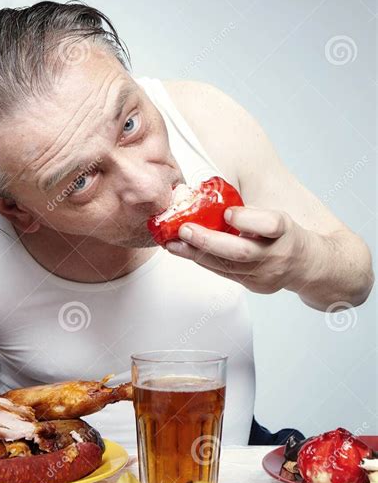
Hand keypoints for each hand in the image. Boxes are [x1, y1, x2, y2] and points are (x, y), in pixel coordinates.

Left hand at [165, 206, 307, 293]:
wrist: (308, 266)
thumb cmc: (285, 234)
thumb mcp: (277, 215)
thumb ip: (250, 211)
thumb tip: (207, 196)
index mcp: (285, 231)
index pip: (271, 224)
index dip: (248, 219)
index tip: (228, 212)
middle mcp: (277, 255)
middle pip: (241, 252)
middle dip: (208, 241)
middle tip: (184, 229)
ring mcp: (265, 275)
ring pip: (227, 266)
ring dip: (196, 253)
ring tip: (174, 243)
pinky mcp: (255, 286)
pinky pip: (225, 273)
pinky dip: (204, 261)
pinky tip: (186, 252)